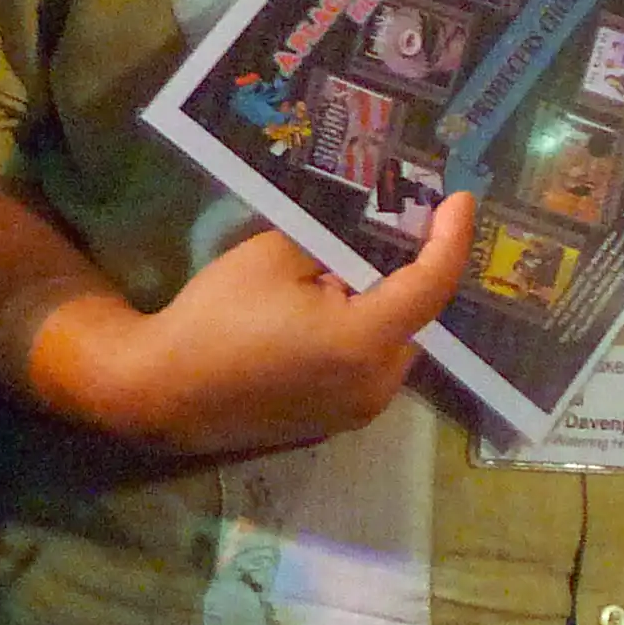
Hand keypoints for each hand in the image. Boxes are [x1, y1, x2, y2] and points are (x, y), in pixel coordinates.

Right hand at [49, 192, 476, 456]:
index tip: (461, 201)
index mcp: (364, 343)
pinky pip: (369, 367)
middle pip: (416, 318)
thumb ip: (334, 244)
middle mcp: (374, 386)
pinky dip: (366, 333)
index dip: (450, 239)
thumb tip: (369, 238)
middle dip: (412, 270)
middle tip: (402, 223)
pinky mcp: (334, 423)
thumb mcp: (277, 256)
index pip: (430, 285)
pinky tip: (338, 303)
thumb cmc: (218, 317)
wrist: (162, 391)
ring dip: (387, 304)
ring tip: (363, 261)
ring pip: (394, 344)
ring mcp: (356, 412)